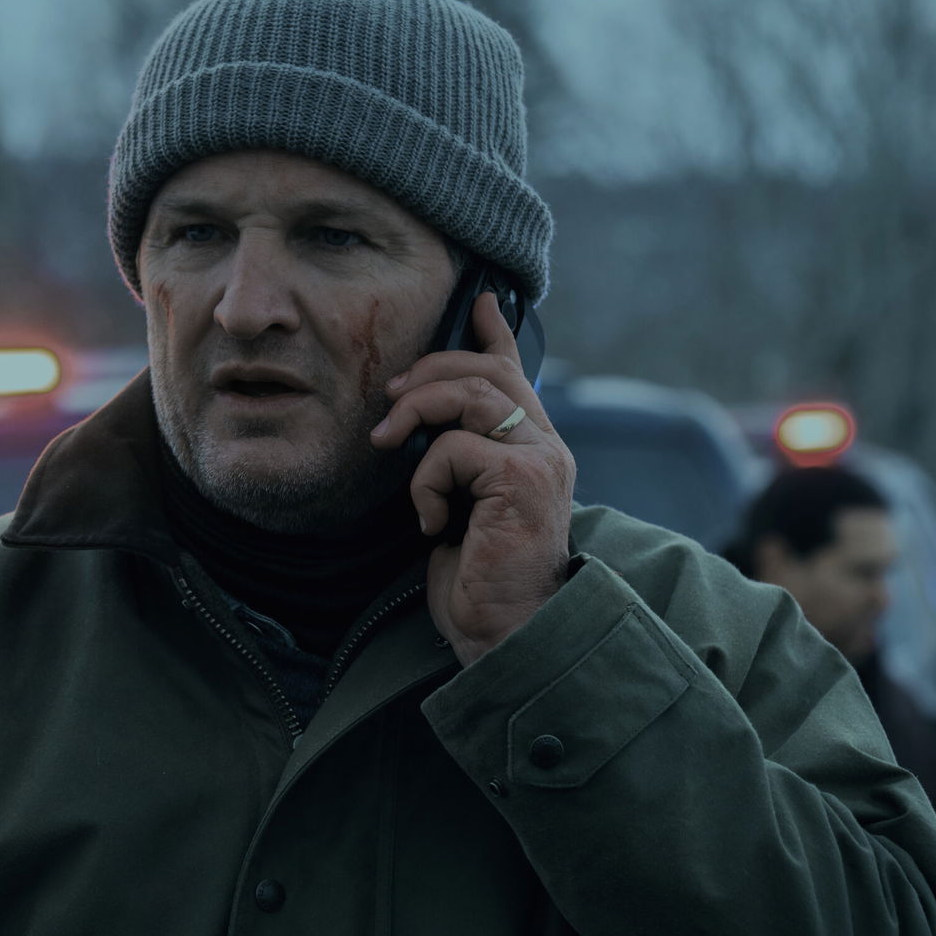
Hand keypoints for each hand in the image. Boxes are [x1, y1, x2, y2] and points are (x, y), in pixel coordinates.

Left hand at [370, 292, 576, 664]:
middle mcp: (548, 447)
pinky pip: (453, 449)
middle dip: (430, 369)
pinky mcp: (521, 480)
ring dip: (416, 411)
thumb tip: (421, 422)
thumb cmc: (478, 579)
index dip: (494, 334)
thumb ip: (460, 459)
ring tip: (387, 441)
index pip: (517, 374)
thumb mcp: (463, 506)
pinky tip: (429, 522)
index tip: (479, 301)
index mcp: (535, 449)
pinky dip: (424, 481)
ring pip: (471, 394)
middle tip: (389, 397)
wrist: (504, 634)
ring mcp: (540, 461)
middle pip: (488, 371)